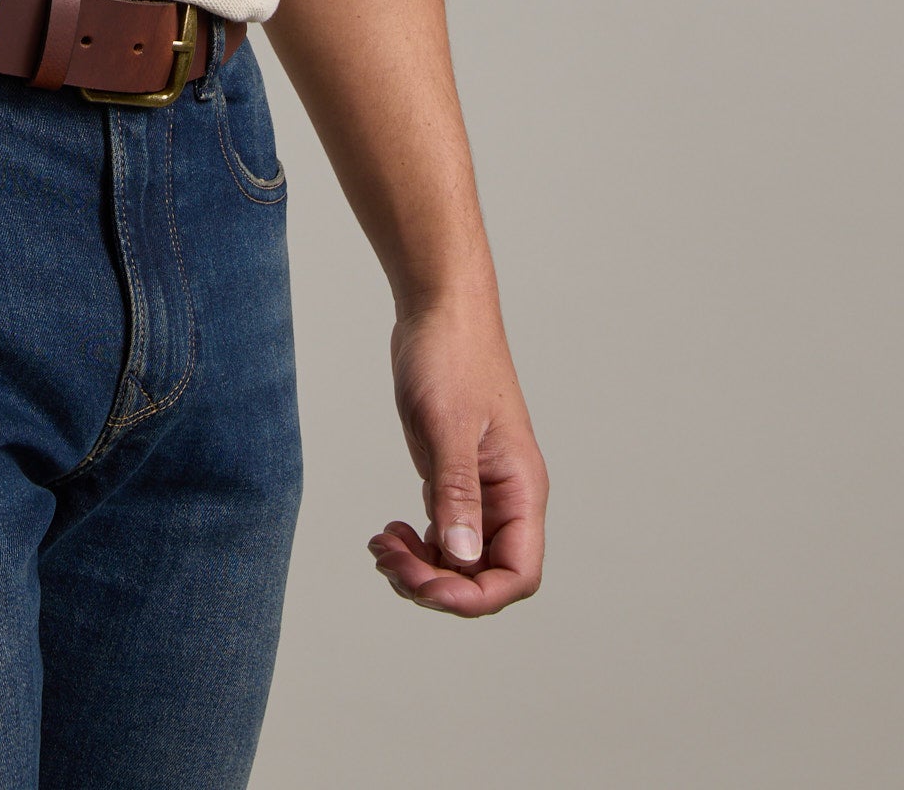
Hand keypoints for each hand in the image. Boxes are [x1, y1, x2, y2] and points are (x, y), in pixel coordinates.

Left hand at [368, 298, 546, 616]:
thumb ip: (457, 493)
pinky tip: (390, 533)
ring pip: (461, 559)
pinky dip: (418, 545)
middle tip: (389, 561)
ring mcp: (480, 489)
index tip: (426, 587)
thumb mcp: (449, 425)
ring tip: (382, 547)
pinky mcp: (454, 477)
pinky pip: (445, 533)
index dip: (475, 596)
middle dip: (437, 583)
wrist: (438, 308)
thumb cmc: (451, 354)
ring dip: (423, 568)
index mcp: (521, 488)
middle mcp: (506, 497)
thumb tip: (463, 558)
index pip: (517, 574)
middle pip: (484, 576)